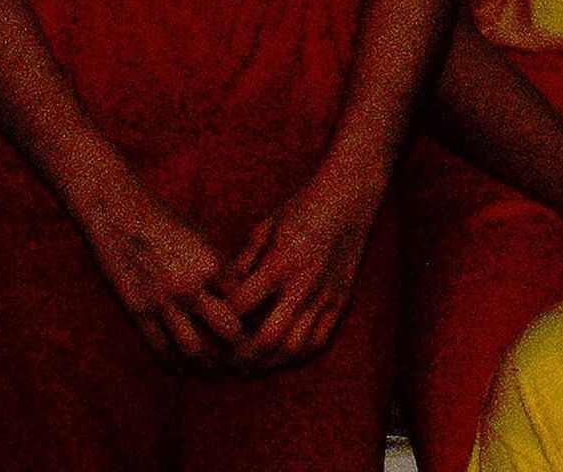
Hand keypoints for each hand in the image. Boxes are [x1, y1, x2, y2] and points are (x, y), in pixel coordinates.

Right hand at [73, 176, 243, 372]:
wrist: (118, 212)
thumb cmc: (165, 220)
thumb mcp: (202, 239)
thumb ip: (218, 268)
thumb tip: (238, 294)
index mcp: (213, 264)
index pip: (244, 302)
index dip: (254, 318)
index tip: (261, 330)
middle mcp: (191, 287)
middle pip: (227, 331)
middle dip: (240, 349)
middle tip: (247, 361)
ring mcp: (162, 302)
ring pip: (194, 348)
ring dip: (208, 366)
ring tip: (216, 374)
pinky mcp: (137, 310)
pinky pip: (159, 346)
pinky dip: (173, 363)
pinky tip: (181, 371)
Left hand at [216, 157, 386, 374]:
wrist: (351, 195)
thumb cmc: (304, 205)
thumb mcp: (267, 225)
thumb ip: (243, 260)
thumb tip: (223, 290)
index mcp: (282, 262)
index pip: (240, 307)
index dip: (221, 319)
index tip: (210, 323)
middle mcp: (305, 284)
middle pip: (268, 339)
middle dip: (243, 356)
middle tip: (225, 362)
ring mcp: (326, 295)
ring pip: (294, 347)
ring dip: (269, 363)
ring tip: (251, 366)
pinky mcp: (342, 299)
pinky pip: (319, 340)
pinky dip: (298, 355)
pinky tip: (281, 356)